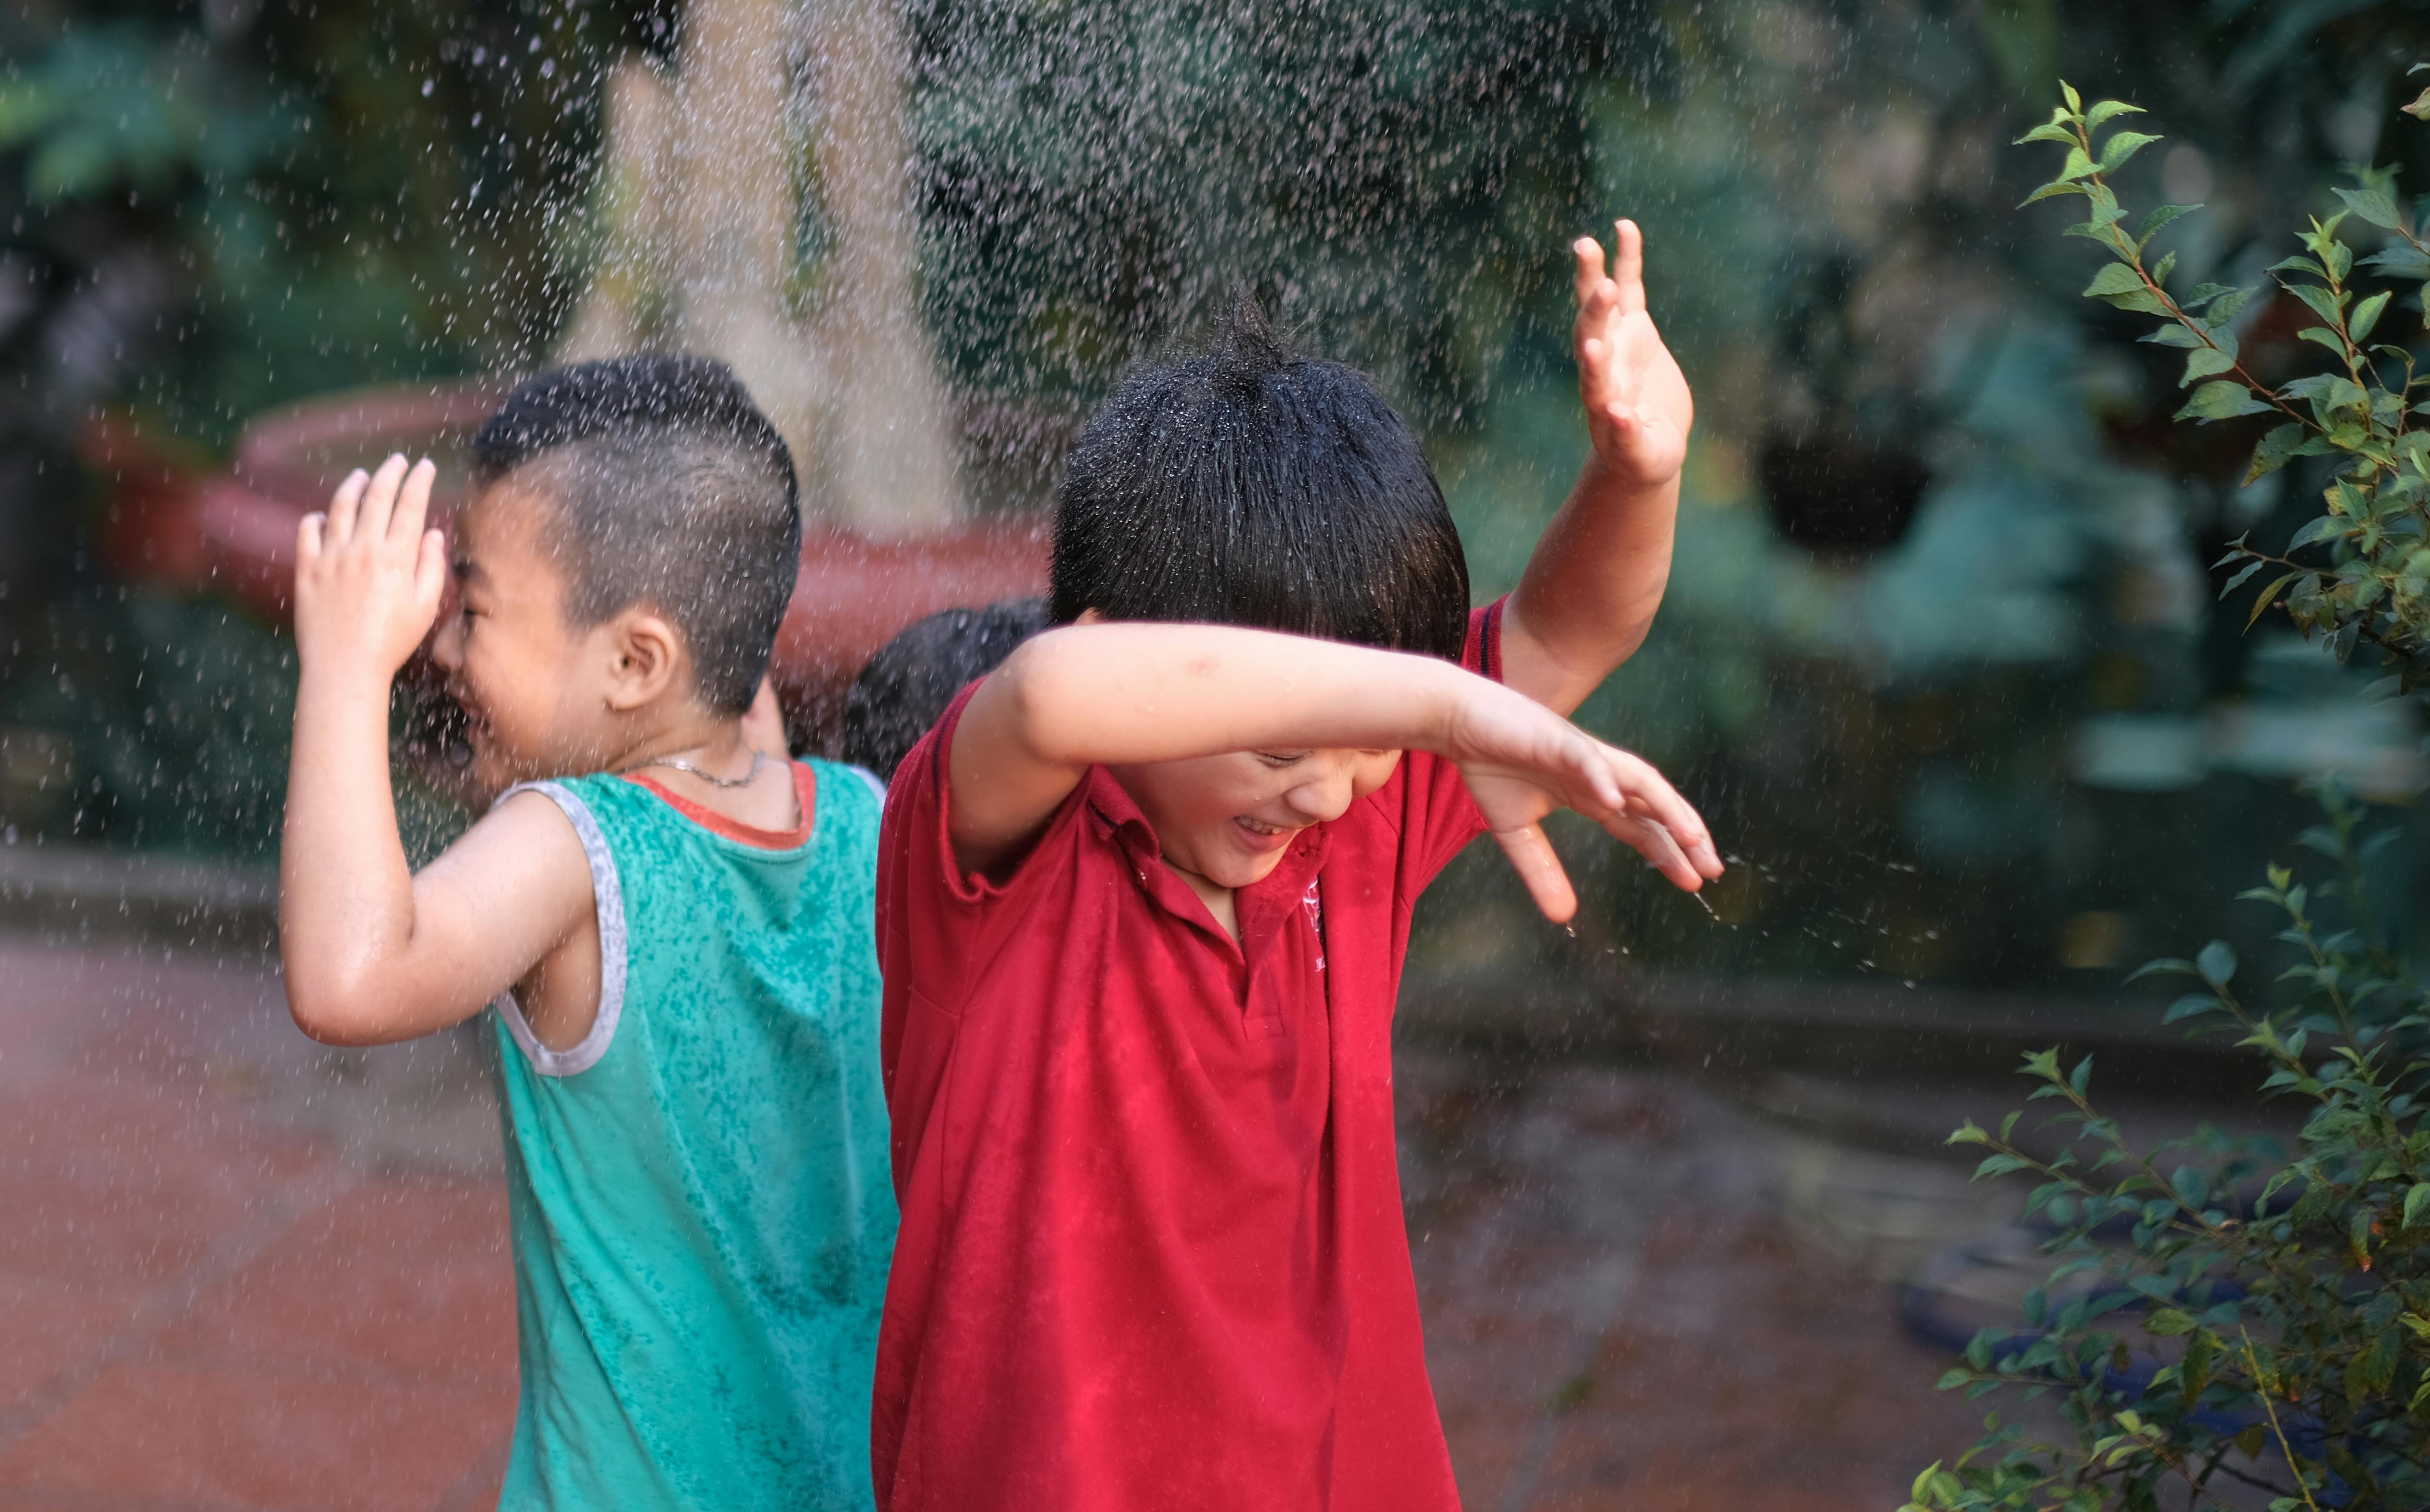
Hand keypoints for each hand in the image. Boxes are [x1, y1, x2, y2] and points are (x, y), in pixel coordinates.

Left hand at [294, 454, 444, 681]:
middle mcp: (363, 549)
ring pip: (341, 505)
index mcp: (397, 558)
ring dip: (353, 485)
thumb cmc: (393, 642)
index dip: (419, 481)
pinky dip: (317, 517)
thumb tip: (432, 533)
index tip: (424, 466)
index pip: (410, 505)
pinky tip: (324, 516)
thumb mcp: (426, 607)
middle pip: (377, 496)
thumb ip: (432, 566)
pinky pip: (308, 530)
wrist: (345, 668)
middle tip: (398, 461)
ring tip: (361, 476)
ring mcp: (332, 557)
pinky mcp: (307, 570)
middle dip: (390, 473)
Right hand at [1448, 683, 1721, 919]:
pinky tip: (1615, 801)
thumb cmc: (1489, 767)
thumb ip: (1541, 871)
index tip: (1695, 882)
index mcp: (1592, 793)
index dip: (1668, 852)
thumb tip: (1565, 918)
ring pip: (1639, 779)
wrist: (1459, 721)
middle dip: (1685, 836)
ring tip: (1690, 837)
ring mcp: (1582, 754)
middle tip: (1712, 870)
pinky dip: (1603, 777)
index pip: (1641, 825)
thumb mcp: (1516, 832)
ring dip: (1666, 807)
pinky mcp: (1556, 739)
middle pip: (1654, 806)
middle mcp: (1599, 774)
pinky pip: (1586, 759)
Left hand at [1572, 220, 1692, 488]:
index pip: (1593, 381)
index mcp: (1604, 402)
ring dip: (1593, 275)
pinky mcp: (1636, 329)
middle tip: (1599, 288)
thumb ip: (1629, 438)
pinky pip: (1630, 287)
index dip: (1594, 367)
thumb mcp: (1642, 456)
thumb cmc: (1644, 458)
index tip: (1594, 351)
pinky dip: (1626, 260)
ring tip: (1587, 244)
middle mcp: (1604, 367)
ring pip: (1601, 306)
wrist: (1646, 447)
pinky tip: (1624, 227)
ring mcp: (1618, 344)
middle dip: (1594, 313)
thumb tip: (1619, 416)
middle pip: (1591, 335)